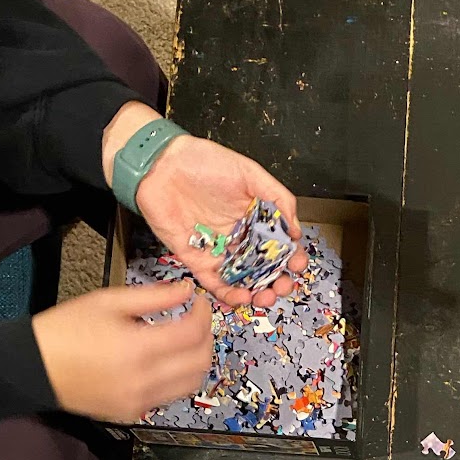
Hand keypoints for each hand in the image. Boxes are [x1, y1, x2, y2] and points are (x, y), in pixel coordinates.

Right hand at [33, 280, 213, 421]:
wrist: (34, 366)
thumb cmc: (65, 329)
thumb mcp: (107, 301)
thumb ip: (154, 296)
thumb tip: (187, 290)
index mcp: (137, 348)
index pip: (192, 333)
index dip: (204, 314)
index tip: (200, 302)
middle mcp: (144, 380)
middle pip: (200, 362)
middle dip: (206, 337)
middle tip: (198, 320)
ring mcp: (141, 401)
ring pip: (191, 384)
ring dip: (196, 360)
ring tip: (186, 341)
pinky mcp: (134, 412)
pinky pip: (170, 395)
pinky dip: (178, 377)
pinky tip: (166, 361)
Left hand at [102, 102, 305, 308]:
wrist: (161, 165)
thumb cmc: (203, 162)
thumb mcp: (249, 173)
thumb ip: (277, 198)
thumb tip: (295, 229)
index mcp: (254, 219)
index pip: (279, 246)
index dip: (291, 259)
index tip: (297, 266)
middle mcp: (238, 237)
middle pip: (264, 268)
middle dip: (276, 282)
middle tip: (282, 287)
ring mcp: (218, 250)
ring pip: (242, 280)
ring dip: (256, 293)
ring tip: (263, 298)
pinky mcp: (196, 258)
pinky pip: (214, 282)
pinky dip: (228, 294)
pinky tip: (241, 297)